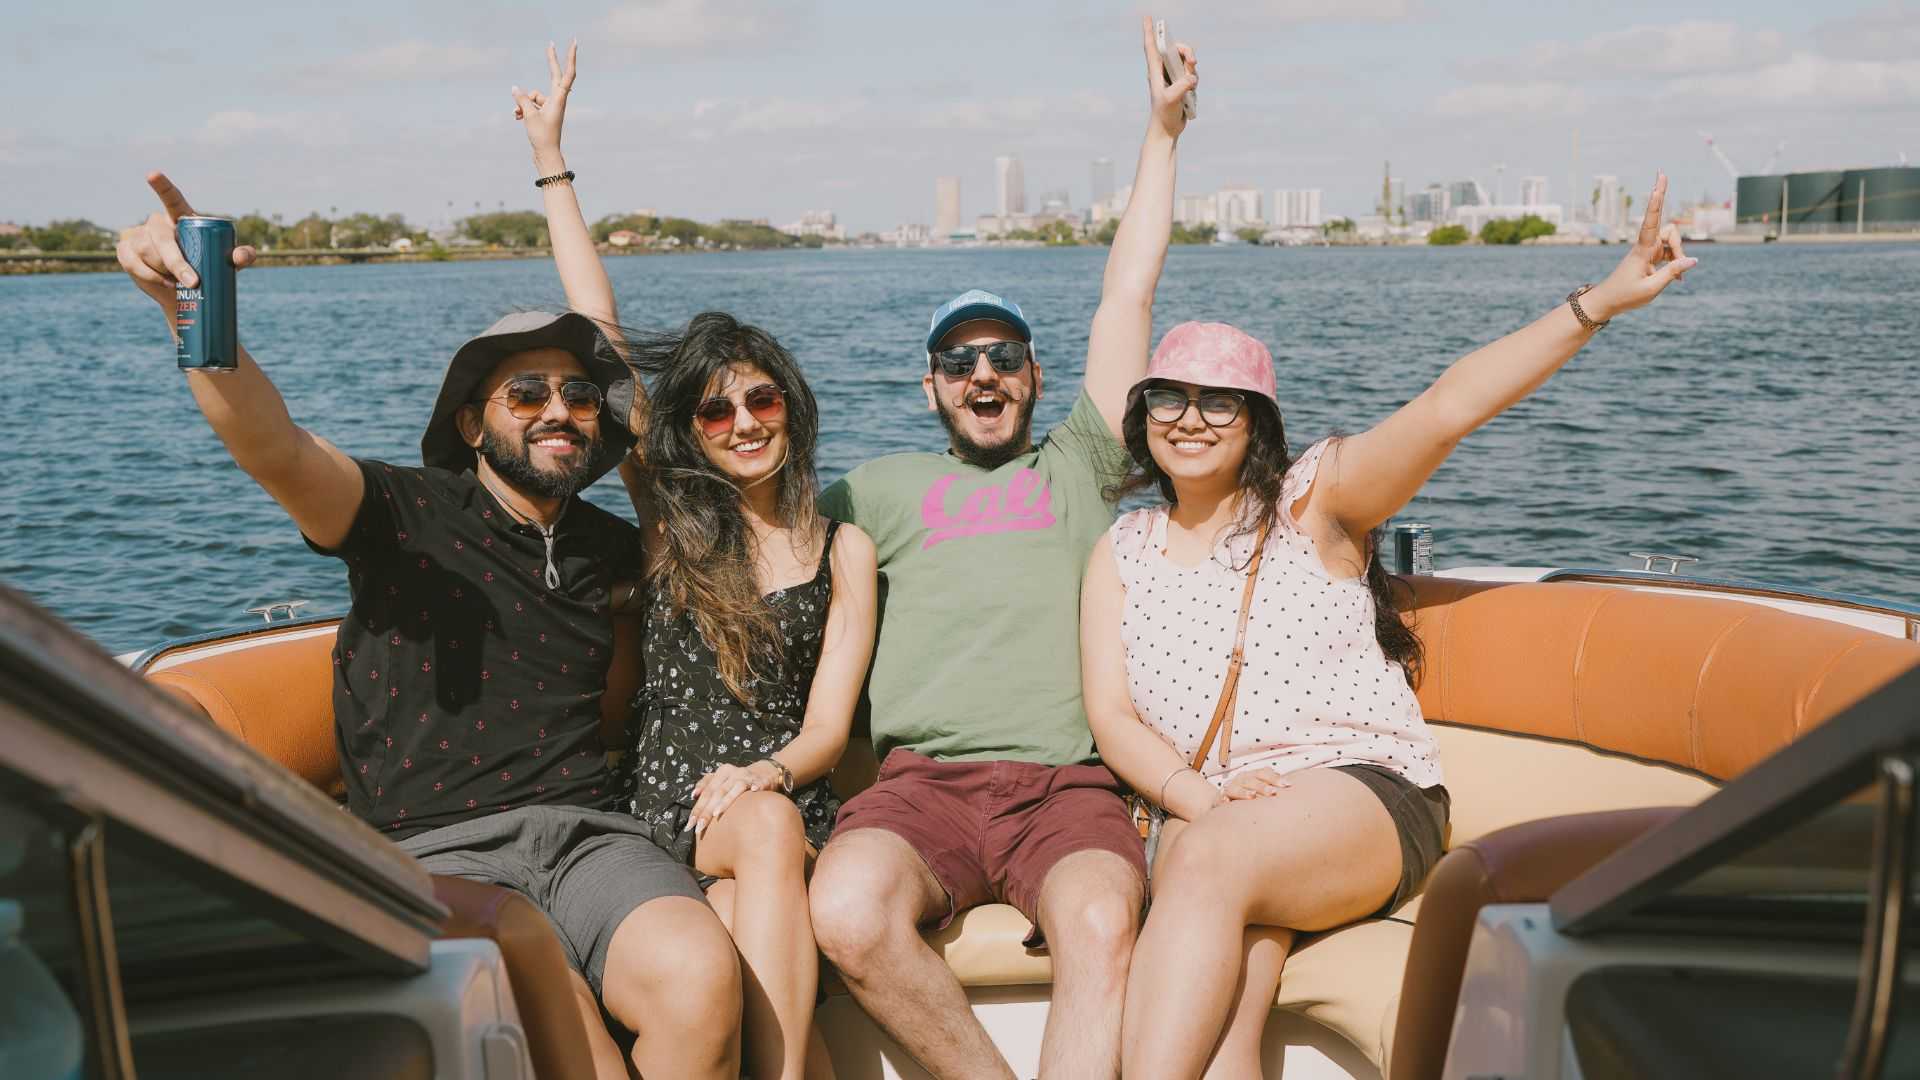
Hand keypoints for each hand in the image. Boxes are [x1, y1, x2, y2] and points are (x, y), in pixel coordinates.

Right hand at [115, 172, 256, 334]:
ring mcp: (138, 235)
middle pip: (162, 237)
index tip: (153, 174)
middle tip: (194, 282)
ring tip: (179, 282)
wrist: (184, 292)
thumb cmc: (206, 269)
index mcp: (181, 217)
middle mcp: (158, 222)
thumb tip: (243, 256)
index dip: (162, 186)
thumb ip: (240, 256)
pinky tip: (164, 282)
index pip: (171, 198)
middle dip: (176, 262)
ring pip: (147, 251)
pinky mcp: (125, 250)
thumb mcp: (225, 263)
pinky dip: (150, 276)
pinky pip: (134, 263)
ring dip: (164, 271)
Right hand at [512, 39, 576, 166]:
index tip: (573, 43)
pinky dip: (523, 109)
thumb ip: (522, 99)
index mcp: (559, 99)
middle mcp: (557, 100)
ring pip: (533, 95)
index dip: (569, 58)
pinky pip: (530, 104)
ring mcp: (551, 107)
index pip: (567, 74)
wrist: (546, 156)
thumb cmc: (542, 136)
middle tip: (549, 43)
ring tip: (519, 116)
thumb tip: (515, 89)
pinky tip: (516, 118)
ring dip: (523, 103)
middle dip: (550, 61)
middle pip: (554, 76)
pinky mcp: (544, 114)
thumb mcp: (529, 115)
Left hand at [687, 761, 774, 837]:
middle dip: (707, 811)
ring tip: (716, 814)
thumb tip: (693, 795)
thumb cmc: (740, 780)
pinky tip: (754, 791)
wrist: (766, 771)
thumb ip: (707, 784)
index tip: (690, 824)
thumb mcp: (723, 779)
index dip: (698, 808)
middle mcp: (733, 773)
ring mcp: (747, 776)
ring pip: (734, 788)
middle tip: (699, 827)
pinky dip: (755, 787)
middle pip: (717, 792)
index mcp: (721, 773)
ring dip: (726, 801)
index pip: (706, 792)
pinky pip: (757, 784)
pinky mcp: (761, 780)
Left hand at [1139, 15, 1196, 141]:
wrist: (1167, 129)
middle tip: (1192, 60)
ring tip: (1191, 84)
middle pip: (1175, 50)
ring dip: (1192, 68)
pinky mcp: (1181, 84)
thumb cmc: (1164, 114)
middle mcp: (1163, 72)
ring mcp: (1172, 77)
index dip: (1149, 32)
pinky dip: (1194, 79)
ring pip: (1186, 62)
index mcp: (1155, 72)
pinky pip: (1191, 74)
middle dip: (1186, 51)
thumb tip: (1192, 77)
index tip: (1147, 18)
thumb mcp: (1171, 99)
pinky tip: (1191, 92)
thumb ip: (1181, 86)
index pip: (1151, 48)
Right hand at [1222, 767, 1290, 799]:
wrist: (1224, 798)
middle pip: (1251, 780)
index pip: (1264, 773)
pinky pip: (1221, 798)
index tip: (1287, 785)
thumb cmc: (1248, 793)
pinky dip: (1223, 799)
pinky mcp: (1220, 798)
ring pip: (1236, 788)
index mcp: (1252, 775)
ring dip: (1244, 792)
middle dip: (1262, 786)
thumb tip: (1291, 786)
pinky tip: (1227, 802)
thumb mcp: (1260, 787)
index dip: (1275, 778)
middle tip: (1273, 793)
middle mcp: (1241, 779)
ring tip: (1252, 796)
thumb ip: (1272, 786)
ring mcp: (1230, 788)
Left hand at [1585, 173, 1697, 321]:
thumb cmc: (1625, 296)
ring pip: (1671, 243)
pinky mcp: (1650, 257)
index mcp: (1642, 250)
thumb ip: (1673, 272)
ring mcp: (1648, 251)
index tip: (1659, 180)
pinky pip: (1669, 254)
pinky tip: (1678, 280)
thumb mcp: (1652, 288)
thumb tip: (1694, 259)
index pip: (1652, 221)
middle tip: (1679, 268)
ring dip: (1679, 257)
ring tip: (1678, 279)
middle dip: (1679, 244)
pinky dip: (1676, 264)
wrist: (1606, 302)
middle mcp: (1645, 246)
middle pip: (1670, 231)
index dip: (1657, 201)